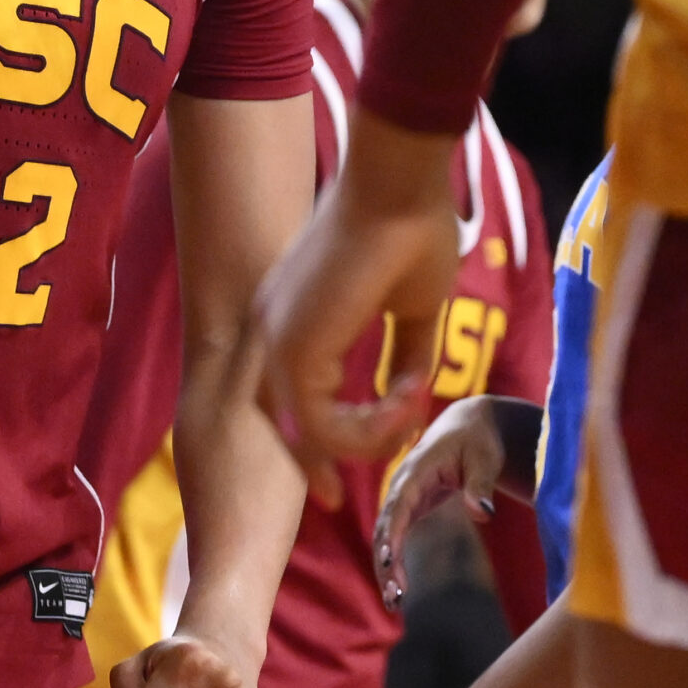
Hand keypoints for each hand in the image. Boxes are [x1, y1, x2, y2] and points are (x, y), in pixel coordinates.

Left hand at [257, 107, 460, 504]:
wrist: (402, 188)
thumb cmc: (412, 232)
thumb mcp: (414, 310)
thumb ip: (407, 356)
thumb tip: (413, 397)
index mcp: (292, 317)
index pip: (283, 395)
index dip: (309, 439)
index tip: (333, 477)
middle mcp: (273, 330)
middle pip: (280, 423)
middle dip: (312, 466)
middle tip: (332, 499)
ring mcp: (276, 339)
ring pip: (312, 431)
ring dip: (371, 436)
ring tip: (414, 408)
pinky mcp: (293, 348)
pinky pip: (326, 422)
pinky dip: (372, 425)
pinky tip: (409, 397)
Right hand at [374, 396, 508, 609]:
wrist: (470, 425)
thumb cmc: (479, 439)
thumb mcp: (485, 458)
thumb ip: (481, 485)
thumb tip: (483, 515)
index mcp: (417, 469)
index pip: (398, 503)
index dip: (391, 532)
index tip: (389, 560)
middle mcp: (402, 485)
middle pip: (385, 526)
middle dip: (385, 561)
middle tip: (396, 596)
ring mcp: (403, 497)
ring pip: (385, 536)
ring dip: (386, 568)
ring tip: (396, 604)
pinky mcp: (409, 508)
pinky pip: (395, 537)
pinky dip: (393, 562)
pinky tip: (400, 589)